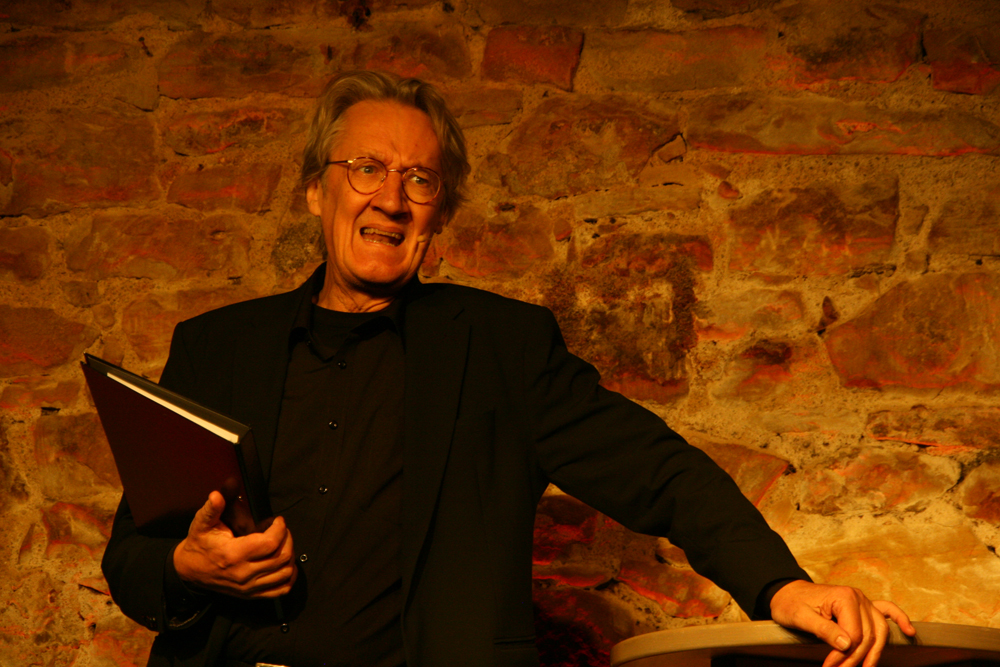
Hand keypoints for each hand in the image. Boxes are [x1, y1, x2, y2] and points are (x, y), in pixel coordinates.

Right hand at [173, 491, 297, 598]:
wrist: (189, 570)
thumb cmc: (199, 544)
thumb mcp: (202, 523)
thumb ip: (212, 508)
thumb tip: (217, 494)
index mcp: (233, 554)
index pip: (270, 543)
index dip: (280, 528)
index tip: (277, 520)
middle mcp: (243, 573)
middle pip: (282, 557)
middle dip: (287, 539)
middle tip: (281, 530)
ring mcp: (249, 586)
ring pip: (284, 573)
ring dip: (290, 556)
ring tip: (282, 544)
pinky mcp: (251, 594)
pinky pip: (281, 589)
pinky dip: (288, 576)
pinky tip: (284, 563)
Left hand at [770, 580, 915, 666]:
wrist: (786, 593)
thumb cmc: (791, 604)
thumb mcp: (801, 617)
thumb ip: (824, 629)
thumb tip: (846, 644)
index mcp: (844, 597)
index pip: (855, 634)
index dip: (844, 655)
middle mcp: (859, 598)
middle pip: (868, 636)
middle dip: (856, 659)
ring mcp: (863, 601)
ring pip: (880, 631)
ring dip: (874, 653)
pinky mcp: (863, 606)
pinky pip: (887, 611)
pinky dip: (899, 620)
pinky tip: (909, 631)